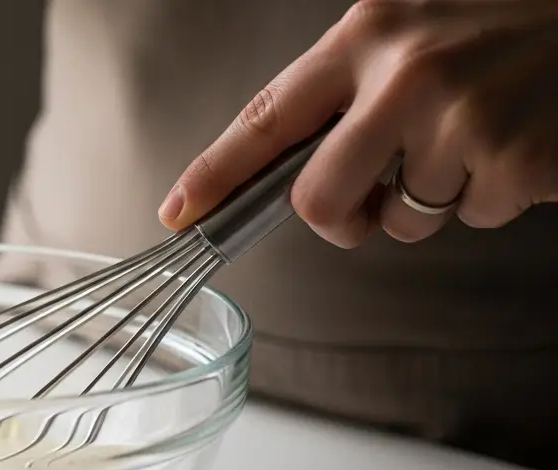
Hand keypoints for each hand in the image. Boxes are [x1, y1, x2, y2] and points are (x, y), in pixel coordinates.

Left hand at [159, 0, 557, 246]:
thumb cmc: (507, 21)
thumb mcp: (417, 26)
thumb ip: (355, 86)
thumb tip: (296, 168)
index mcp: (369, 34)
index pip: (267, 117)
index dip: (214, 173)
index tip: (179, 212)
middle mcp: (407, 75)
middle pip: (319, 202)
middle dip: (342, 220)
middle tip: (373, 203)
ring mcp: (462, 121)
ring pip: (402, 220)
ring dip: (431, 200)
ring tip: (478, 135)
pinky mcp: (514, 162)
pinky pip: (472, 219)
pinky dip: (492, 197)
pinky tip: (518, 142)